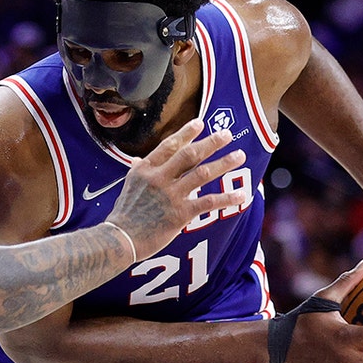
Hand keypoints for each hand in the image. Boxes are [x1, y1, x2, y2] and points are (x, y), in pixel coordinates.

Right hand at [106, 119, 246, 260]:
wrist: (121, 239)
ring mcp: (170, 195)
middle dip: (211, 143)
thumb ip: (137, 170)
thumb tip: (138, 159)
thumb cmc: (124, 214)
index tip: (200, 123)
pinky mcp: (180, 214)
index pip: (168, 146)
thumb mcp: (128, 186)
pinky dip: (226, 198)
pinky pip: (208, 202)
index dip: (185, 133)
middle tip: (227, 134)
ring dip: (223, 163)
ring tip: (239, 156)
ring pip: (202, 174)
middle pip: (189, 155)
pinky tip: (241, 195)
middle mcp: (159, 178)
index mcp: (145, 169)